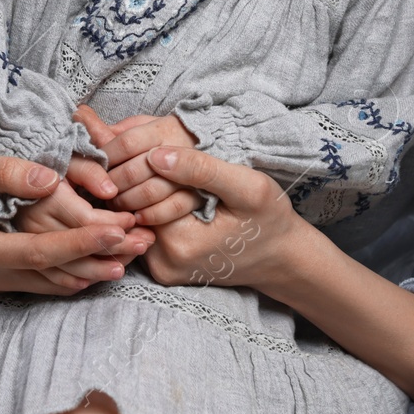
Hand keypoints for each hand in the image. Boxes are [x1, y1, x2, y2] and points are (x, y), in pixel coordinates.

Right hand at [0, 148, 152, 294]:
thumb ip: (4, 172)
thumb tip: (50, 181)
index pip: (38, 251)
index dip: (80, 241)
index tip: (118, 228)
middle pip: (54, 272)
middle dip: (102, 256)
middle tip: (144, 241)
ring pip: (57, 280)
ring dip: (99, 266)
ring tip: (139, 248)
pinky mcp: (7, 276)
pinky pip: (50, 279)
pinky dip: (82, 268)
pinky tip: (111, 257)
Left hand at [91, 112, 202, 223]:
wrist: (227, 161)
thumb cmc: (183, 142)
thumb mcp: (156, 126)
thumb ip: (124, 128)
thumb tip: (83, 116)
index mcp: (167, 128)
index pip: (125, 143)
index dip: (106, 156)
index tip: (98, 164)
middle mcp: (180, 150)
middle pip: (131, 171)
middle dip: (112, 182)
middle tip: (102, 189)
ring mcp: (191, 179)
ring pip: (145, 194)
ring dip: (125, 201)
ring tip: (117, 202)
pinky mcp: (198, 204)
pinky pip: (165, 212)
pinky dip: (147, 215)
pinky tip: (138, 215)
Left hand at [140, 146, 302, 290]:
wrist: (281, 258)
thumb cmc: (268, 219)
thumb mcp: (247, 187)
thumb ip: (201, 169)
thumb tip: (155, 155)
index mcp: (181, 242)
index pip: (140, 191)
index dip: (143, 163)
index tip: (150, 144)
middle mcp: (163, 262)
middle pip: (132, 206)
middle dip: (137, 176)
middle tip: (146, 151)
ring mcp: (161, 269)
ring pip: (136, 217)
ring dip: (142, 190)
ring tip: (157, 169)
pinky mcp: (163, 269)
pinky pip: (146, 230)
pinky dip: (151, 207)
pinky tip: (167, 191)